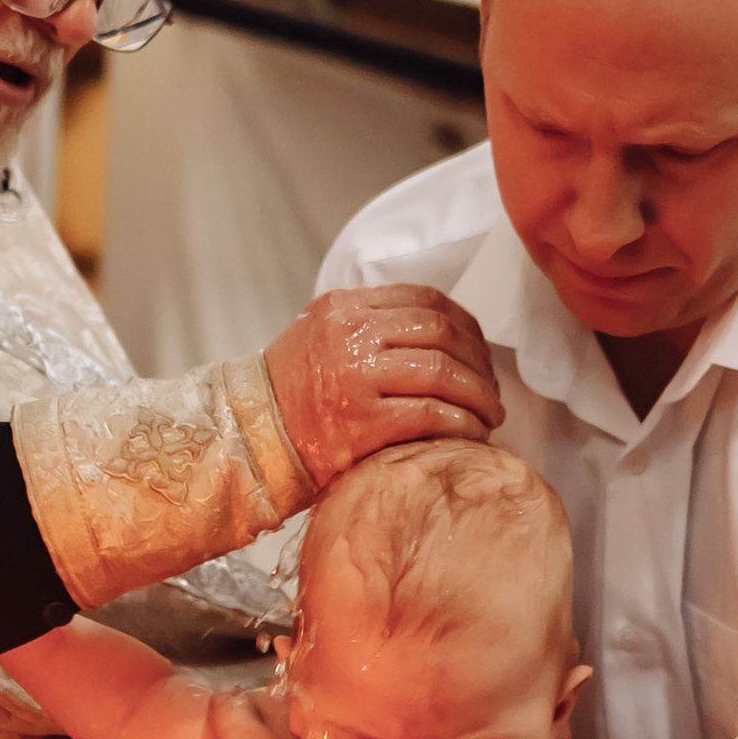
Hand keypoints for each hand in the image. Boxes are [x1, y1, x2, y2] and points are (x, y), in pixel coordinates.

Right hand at [264, 286, 503, 486]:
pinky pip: (430, 414)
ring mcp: (356, 376)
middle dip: (479, 362)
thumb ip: (368, 325)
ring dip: (478, 395)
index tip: (480, 351)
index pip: (425, 300)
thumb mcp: (319, 336)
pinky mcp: (362, 421)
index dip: (466, 326)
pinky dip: (461, 424)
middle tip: (492, 389)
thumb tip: (437, 333)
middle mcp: (350, 333)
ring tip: (491, 414)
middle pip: (440, 333)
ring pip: (442, 371)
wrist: (245, 438)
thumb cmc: (288, 396)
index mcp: (344, 306)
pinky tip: (473, 434)